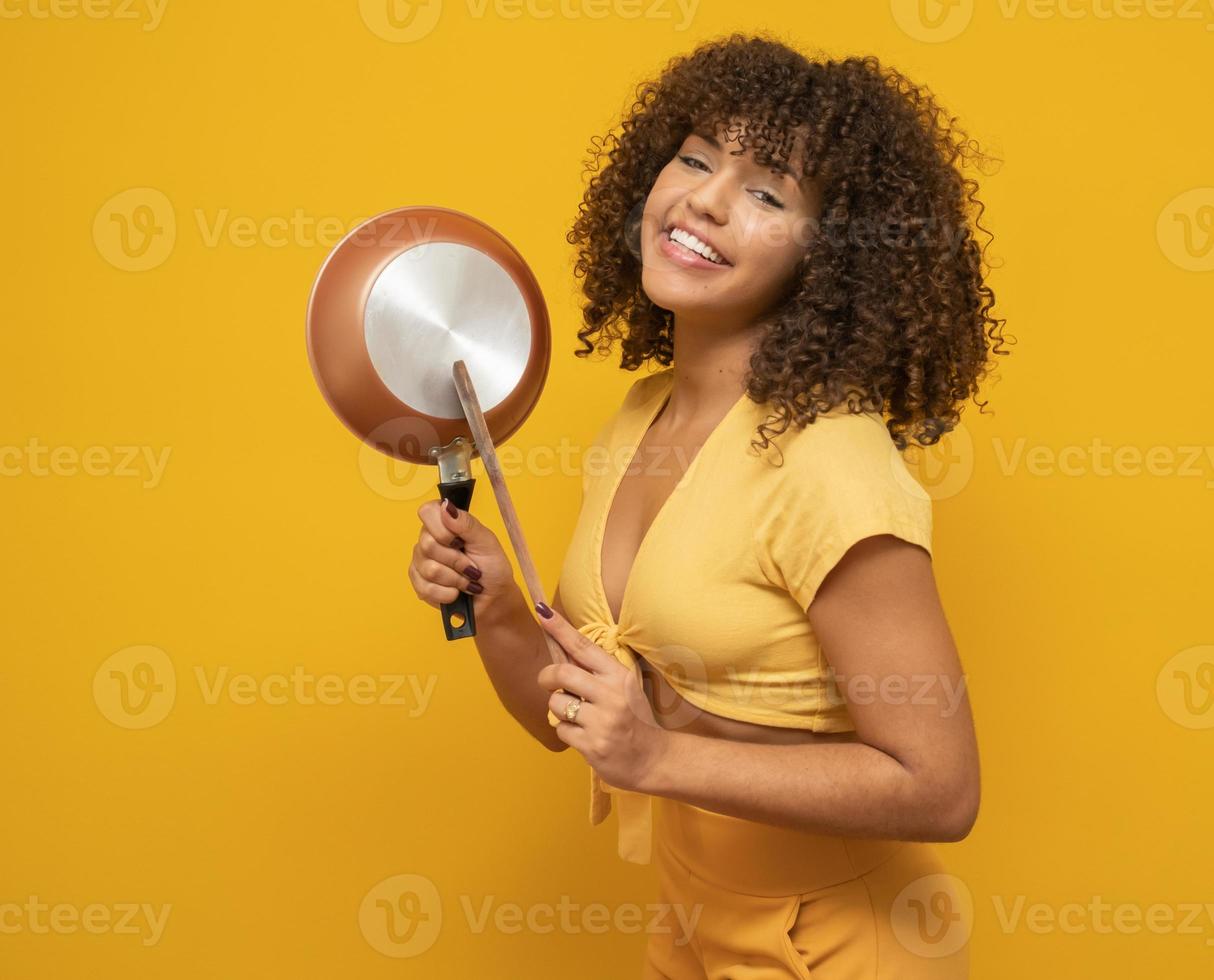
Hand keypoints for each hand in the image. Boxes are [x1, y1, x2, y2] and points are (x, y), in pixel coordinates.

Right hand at [408, 499, 513, 611]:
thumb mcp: (486, 541)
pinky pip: (426, 588)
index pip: (427, 512)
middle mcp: (428, 539)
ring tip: (467, 580)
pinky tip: (457, 592)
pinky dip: (448, 593)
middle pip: (428, 545)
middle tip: (472, 567)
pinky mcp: (419, 584)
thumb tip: (446, 506)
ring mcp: (421, 562)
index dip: (443, 529)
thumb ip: (466, 523)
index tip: (460, 541)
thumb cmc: (492, 567)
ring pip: (430, 569)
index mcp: (444, 523)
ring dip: (456, 579)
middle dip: (457, 561)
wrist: (493, 598)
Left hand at [534, 604, 670, 793]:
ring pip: (556, 704)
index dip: (560, 628)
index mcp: (619, 676)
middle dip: (547, 677)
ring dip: (559, 709)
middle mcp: (612, 695)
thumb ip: (595, 672)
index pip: (583, 646)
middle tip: (548, 683)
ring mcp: (602, 722)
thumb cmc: (632, 718)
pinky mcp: (592, 745)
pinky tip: (584, 735)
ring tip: (577, 716)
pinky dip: (567, 732)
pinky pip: (561, 730)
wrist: (652, 759)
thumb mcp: (623, 688)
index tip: (542, 612)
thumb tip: (562, 650)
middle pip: (562, 674)